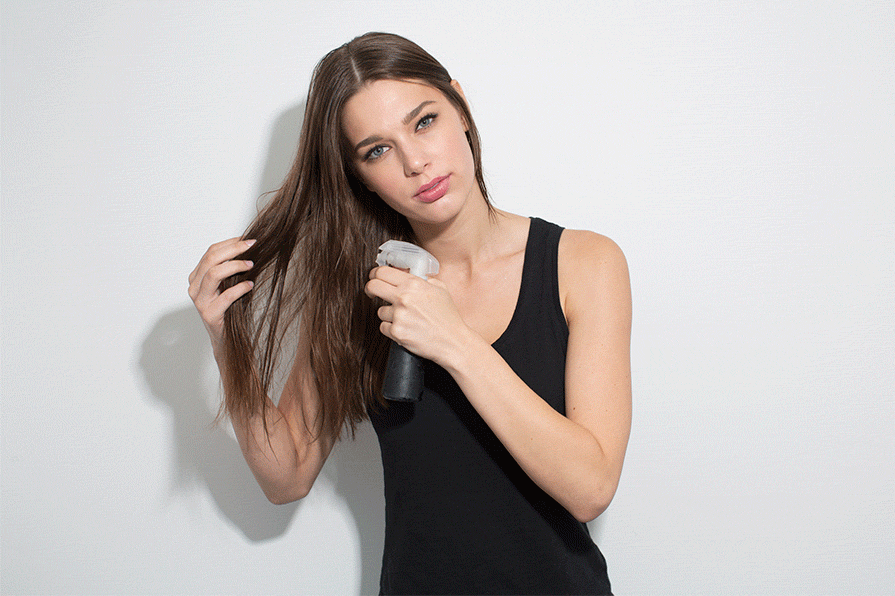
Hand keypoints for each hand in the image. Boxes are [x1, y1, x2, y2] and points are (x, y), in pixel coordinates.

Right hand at [188, 237, 255, 351]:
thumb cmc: (228, 308)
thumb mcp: (227, 284)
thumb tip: (249, 247)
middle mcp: (194, 287)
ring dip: (235, 266)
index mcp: (197, 276)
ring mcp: (200, 301)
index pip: (211, 252)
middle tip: (252, 246)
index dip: (230, 243)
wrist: (225, 338)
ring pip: (213, 274)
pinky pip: (225, 297)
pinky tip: (250, 285)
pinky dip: (240, 288)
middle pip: (211, 259)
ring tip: (251, 265)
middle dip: (234, 249)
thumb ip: (230, 268)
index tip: (248, 239)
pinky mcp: (209, 314)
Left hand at [365, 266, 470, 365]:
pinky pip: (383, 327)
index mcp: (413, 284)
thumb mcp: (441, 289)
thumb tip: (408, 273)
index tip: (374, 277)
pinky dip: (391, 329)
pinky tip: (405, 328)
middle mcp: (404, 298)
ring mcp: (399, 315)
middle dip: (370, 289)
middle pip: (372, 286)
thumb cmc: (448, 317)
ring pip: (380, 310)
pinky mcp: (396, 332)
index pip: (383, 271)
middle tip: (373, 293)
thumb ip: (423, 279)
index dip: (375, 273)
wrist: (453, 341)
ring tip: (405, 319)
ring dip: (388, 314)